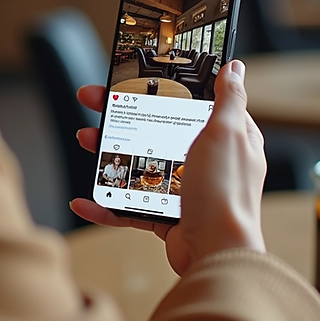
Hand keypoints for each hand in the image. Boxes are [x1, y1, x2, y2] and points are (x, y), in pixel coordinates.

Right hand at [72, 60, 267, 274]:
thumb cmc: (226, 192)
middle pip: (156, 128)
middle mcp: (206, 161)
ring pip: (139, 164)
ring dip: (108, 153)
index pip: (191, 101)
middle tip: (93, 99)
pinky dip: (106, 205)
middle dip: (121, 114)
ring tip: (85, 139)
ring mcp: (185, 189)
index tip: (134, 76)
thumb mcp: (227, 133)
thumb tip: (234, 68)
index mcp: (225, 137)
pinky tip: (85, 200)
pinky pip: (130, 205)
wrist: (216, 252)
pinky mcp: (168, 216)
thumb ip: (229, 100)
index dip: (162, 86)